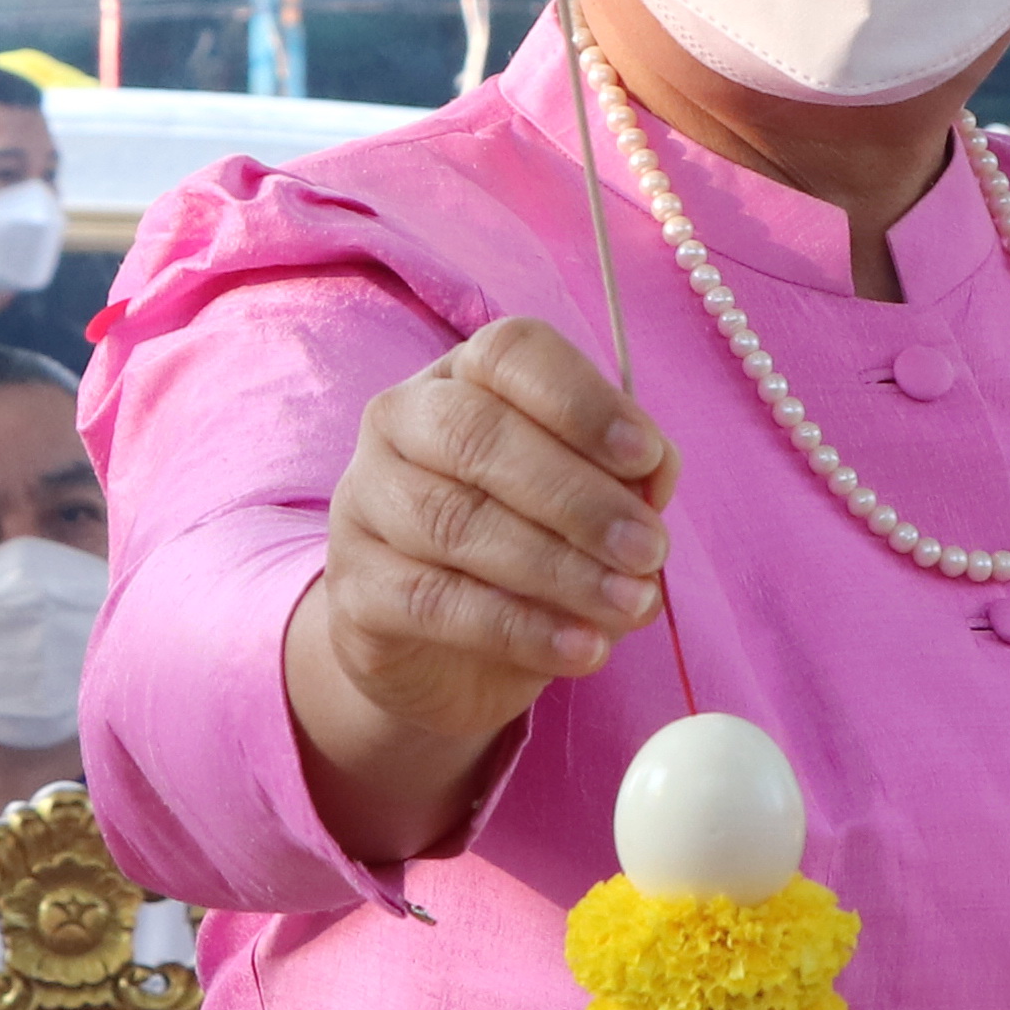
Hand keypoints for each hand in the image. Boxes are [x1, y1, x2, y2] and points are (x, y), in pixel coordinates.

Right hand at [301, 317, 677, 750]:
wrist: (444, 656)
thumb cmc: (526, 552)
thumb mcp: (588, 509)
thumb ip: (625, 484)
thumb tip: (655, 484)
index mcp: (464, 377)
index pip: (509, 353)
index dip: (582, 401)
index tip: (647, 457)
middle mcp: (401, 422)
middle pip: (478, 436)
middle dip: (578, 496)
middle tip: (648, 549)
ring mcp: (365, 502)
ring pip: (456, 523)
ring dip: (559, 568)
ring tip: (630, 605)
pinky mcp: (355, 588)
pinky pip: (434, 602)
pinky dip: (519, 627)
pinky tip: (580, 648)